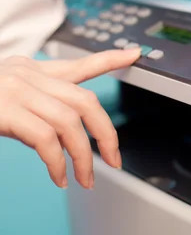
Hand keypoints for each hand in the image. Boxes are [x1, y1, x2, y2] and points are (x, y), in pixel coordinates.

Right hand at [0, 48, 140, 188]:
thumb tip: (68, 140)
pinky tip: (59, 177)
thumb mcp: (10, 101)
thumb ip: (40, 110)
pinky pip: (46, 139)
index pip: (79, 65)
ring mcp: (16, 90)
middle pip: (84, 100)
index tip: (134, 55)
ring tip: (85, 179)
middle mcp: (26, 74)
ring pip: (70, 122)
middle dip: (106, 133)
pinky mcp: (5, 110)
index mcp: (31, 70)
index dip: (109, 60)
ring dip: (83, 157)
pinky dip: (58, 163)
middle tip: (114, 159)